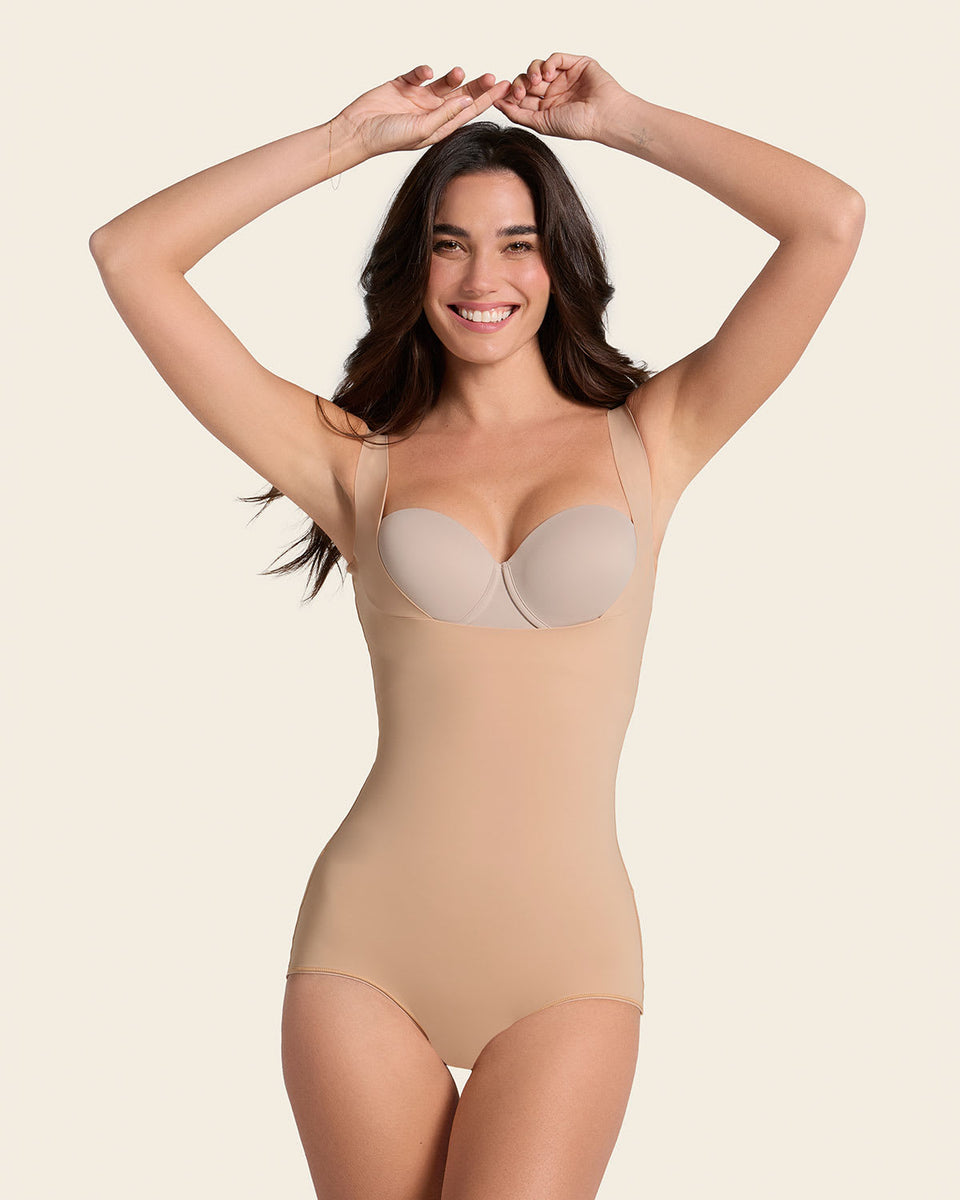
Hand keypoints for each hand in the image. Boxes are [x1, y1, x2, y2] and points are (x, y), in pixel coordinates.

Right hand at [332, 64, 512, 158]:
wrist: (357, 131)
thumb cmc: (388, 138)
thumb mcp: (422, 129)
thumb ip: (445, 114)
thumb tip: (467, 99)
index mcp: (439, 127)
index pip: (468, 111)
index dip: (487, 100)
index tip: (504, 89)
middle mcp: (431, 113)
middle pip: (461, 96)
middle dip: (478, 86)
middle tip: (493, 77)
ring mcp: (417, 99)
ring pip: (442, 84)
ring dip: (452, 77)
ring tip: (458, 71)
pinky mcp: (402, 86)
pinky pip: (418, 75)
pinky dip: (422, 70)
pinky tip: (425, 71)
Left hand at [493, 53, 631, 141]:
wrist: (603, 116)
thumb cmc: (578, 125)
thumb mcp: (542, 123)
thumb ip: (519, 114)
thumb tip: (497, 105)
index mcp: (546, 108)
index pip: (522, 97)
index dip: (511, 95)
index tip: (501, 97)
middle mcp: (554, 92)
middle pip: (527, 80)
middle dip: (520, 84)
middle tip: (519, 91)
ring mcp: (564, 77)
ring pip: (538, 67)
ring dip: (532, 72)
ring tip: (537, 82)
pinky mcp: (575, 64)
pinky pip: (555, 58)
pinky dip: (548, 63)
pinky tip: (549, 75)